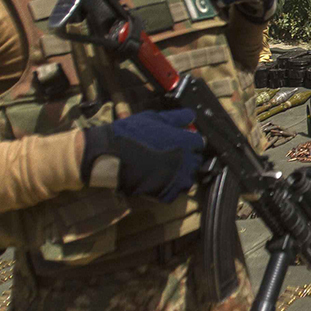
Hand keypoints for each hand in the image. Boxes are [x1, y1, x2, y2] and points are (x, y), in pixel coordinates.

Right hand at [82, 109, 205, 202]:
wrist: (111, 155)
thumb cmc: (132, 133)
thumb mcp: (155, 118)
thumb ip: (177, 118)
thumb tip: (192, 116)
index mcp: (187, 142)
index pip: (199, 143)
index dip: (188, 142)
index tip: (179, 142)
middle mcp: (188, 162)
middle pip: (196, 161)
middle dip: (186, 158)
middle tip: (169, 155)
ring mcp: (178, 179)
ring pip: (188, 178)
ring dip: (180, 174)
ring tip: (163, 168)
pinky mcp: (168, 194)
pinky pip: (175, 192)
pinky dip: (169, 187)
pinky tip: (157, 179)